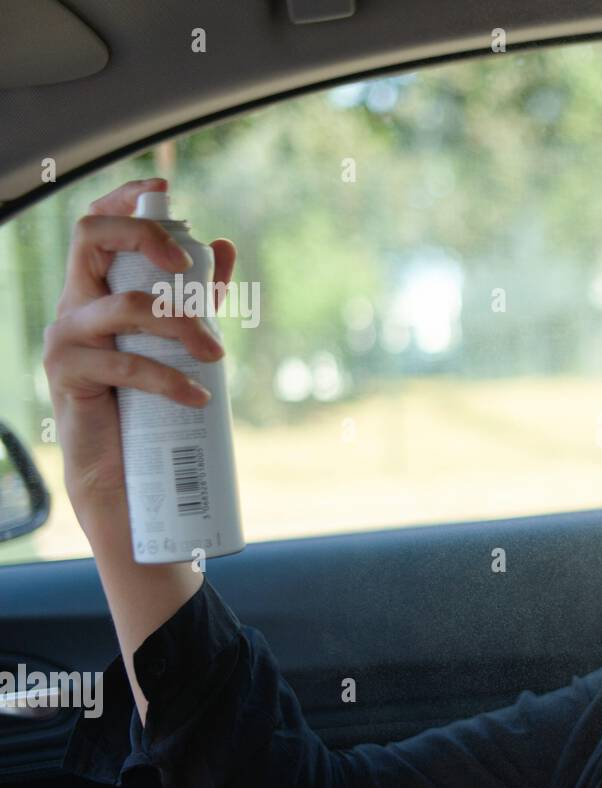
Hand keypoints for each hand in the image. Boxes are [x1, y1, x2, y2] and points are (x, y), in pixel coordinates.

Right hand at [42, 178, 236, 522]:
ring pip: (124, 305)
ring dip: (181, 324)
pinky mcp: (69, 375)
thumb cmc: (148, 403)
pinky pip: (124, 363)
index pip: (96, 226)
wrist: (121, 474)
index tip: (163, 189)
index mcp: (97, 291)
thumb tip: (225, 244)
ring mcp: (66, 338)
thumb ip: (198, 296)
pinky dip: (170, 378)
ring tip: (218, 356)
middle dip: (145, 238)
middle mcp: (75, 306)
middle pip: (89, 238)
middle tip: (188, 268)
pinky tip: (199, 395)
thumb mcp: (179, 341)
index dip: (123, 199)